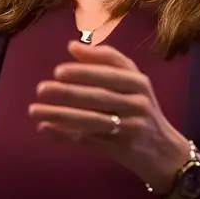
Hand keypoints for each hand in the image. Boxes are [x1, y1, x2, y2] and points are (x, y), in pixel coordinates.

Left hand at [28, 39, 190, 194]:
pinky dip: (65, 135)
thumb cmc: (142, 110)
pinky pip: (89, 139)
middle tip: (41, 89)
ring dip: (60, 115)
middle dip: (68, 92)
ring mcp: (131, 126)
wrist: (165, 152)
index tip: (58, 71)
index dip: (84, 70)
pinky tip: (45, 129)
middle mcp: (138, 102)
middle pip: (99, 95)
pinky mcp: (122, 147)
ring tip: (34, 110)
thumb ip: (107, 63)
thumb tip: (72, 46)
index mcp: (139, 82)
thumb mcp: (133, 84)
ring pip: (91, 119)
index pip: (111, 71)